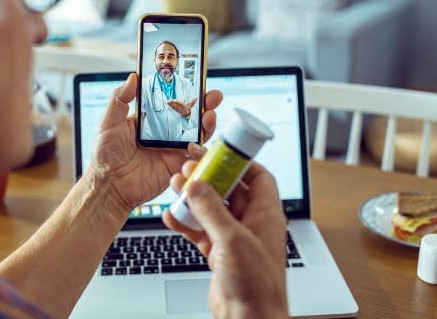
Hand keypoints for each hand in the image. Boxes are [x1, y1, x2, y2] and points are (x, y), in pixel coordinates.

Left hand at [88, 73, 222, 211]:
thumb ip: (119, 99)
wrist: (109, 185)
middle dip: (205, 103)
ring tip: (209, 115)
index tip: (196, 79)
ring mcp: (173, 148)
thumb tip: (132, 77)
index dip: (186, 89)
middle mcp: (166, 131)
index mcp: (151, 118)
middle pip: (191, 114)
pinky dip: (201, 148)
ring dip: (208, 123)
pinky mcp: (177, 165)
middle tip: (213, 95)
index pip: (172, 99)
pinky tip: (196, 143)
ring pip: (198, 133)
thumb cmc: (105, 155)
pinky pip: (195, 156)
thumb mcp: (109, 122)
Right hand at [163, 144, 288, 318]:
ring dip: (193, 198)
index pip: (257, 176)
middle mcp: (251, 223)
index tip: (217, 151)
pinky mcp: (219, 253)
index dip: (238, 161)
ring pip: (212, 209)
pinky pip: (201, 231)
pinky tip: (171, 216)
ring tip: (175, 186)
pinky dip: (186, 223)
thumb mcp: (232, 239)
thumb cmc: (257, 284)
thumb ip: (212, 210)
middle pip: (229, 189)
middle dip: (208, 177)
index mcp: (266, 214)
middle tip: (188, 166)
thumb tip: (197, 185)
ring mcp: (234, 238)